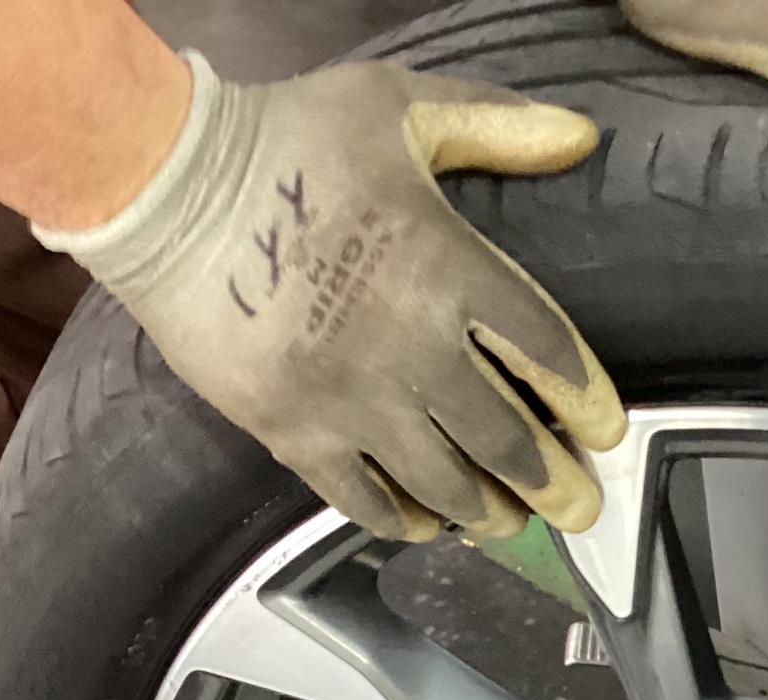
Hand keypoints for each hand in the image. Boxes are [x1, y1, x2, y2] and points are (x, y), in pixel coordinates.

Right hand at [38, 55, 625, 540]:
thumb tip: (580, 136)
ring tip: (509, 524)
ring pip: (441, 479)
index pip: (546, 350)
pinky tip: (424, 526)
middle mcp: (411, 348)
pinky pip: (360, 497)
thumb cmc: (282, 139)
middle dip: (550, 481)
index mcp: (448, 270)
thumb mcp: (398, 105)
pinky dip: (400, 519)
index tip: (605, 433)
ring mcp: (351, 398)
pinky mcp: (292, 429)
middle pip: (504, 436)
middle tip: (577, 508)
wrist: (162, 186)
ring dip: (484, 510)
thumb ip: (496, 123)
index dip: (585, 401)